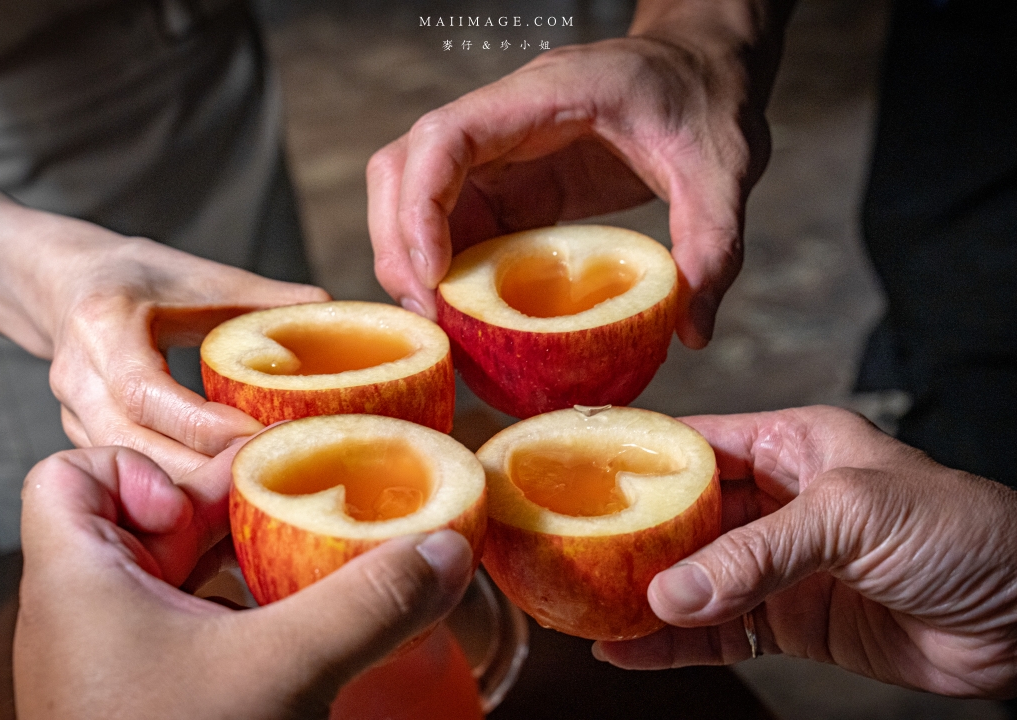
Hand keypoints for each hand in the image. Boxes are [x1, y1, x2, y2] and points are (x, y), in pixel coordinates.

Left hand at [14, 445, 472, 719]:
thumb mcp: (283, 671)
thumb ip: (366, 605)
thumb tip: (446, 550)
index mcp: (78, 583)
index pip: (69, 475)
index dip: (138, 468)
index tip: (205, 504)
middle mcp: (84, 613)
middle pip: (133, 514)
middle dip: (213, 510)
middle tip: (279, 516)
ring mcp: (114, 658)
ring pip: (162, 572)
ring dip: (229, 560)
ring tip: (287, 563)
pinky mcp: (146, 692)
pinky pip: (181, 622)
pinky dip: (231, 609)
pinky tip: (279, 628)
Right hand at [38, 218, 328, 478]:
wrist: (65, 283)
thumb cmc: (141, 278)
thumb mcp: (202, 277)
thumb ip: (266, 300)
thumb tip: (334, 311)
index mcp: (103, 326)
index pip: (144, 391)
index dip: (201, 424)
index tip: (258, 436)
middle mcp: (77, 377)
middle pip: (135, 446)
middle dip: (202, 473)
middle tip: (270, 480)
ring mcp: (73, 415)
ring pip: (132, 472)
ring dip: (191, 495)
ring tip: (255, 500)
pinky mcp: (85, 441)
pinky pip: (133, 478)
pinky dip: (179, 495)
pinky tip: (226, 506)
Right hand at [368, 3, 783, 346]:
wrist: (705, 71)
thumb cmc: (710, 101)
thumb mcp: (725, 170)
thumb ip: (713, 245)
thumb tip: (693, 332)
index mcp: (546, 96)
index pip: (445, 136)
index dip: (421, 206)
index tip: (434, 276)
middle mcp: (506, 119)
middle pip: (405, 166)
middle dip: (400, 242)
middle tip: (428, 317)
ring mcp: (502, 152)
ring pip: (416, 194)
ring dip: (412, 258)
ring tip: (439, 324)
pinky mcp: (512, 185)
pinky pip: (455, 222)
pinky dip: (447, 268)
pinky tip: (467, 313)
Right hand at [595, 406, 1016, 698]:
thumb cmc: (958, 530)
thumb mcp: (851, 516)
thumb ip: (758, 553)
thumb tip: (671, 593)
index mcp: (789, 445)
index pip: (694, 445)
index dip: (637, 460)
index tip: (575, 479)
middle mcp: (777, 500)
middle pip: (682, 516)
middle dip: (631, 539)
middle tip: (573, 559)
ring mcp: (780, 564)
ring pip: (694, 579)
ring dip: (645, 599)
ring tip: (589, 614)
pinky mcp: (789, 621)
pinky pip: (719, 631)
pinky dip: (676, 644)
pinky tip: (633, 652)